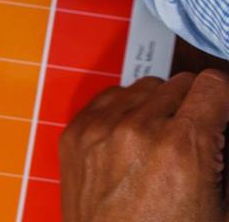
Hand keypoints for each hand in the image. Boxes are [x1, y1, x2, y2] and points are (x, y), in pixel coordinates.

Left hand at [60, 71, 228, 221]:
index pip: (212, 85)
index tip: (223, 108)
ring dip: (158, 106)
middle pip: (179, 84)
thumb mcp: (220, 204)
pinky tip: (133, 138)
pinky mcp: (74, 134)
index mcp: (182, 147)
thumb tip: (222, 122)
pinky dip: (124, 111)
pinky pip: (109, 98)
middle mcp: (138, 130)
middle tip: (196, 134)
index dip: (223, 97)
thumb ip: (224, 154)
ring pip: (144, 88)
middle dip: (193, 106)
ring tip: (163, 140)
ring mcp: (100, 130)